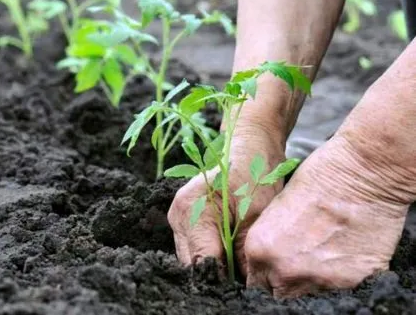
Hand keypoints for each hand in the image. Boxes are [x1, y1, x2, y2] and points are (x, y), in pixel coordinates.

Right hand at [168, 124, 285, 274]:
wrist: (250, 147)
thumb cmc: (255, 174)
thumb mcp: (255, 215)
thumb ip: (244, 253)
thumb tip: (243, 285)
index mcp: (192, 210)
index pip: (202, 262)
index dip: (223, 279)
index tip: (242, 286)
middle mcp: (178, 215)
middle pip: (192, 263)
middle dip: (217, 274)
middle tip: (242, 279)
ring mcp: (178, 217)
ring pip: (192, 257)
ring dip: (213, 264)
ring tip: (237, 264)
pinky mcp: (184, 218)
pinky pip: (194, 247)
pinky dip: (211, 253)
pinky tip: (229, 252)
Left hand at [244, 132, 410, 296]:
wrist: (362, 172)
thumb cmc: (317, 176)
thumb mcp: (277, 206)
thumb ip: (269, 239)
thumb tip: (271, 256)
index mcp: (261, 249)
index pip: (255, 280)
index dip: (266, 270)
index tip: (275, 263)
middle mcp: (285, 270)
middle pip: (279, 290)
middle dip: (285, 277)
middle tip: (298, 256)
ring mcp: (318, 279)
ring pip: (308, 290)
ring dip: (311, 275)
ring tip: (323, 247)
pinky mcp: (351, 280)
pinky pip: (338, 285)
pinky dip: (339, 271)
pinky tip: (343, 246)